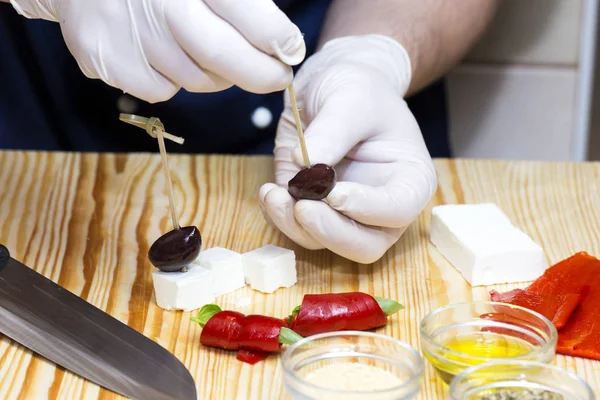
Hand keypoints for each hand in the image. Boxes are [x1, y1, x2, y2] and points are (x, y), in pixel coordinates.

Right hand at [10, 0, 304, 101]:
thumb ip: (242, 4)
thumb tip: (284, 43)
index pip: (244, 10)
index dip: (275, 37)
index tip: (291, 50)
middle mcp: (156, 4)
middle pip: (221, 55)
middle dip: (260, 73)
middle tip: (278, 76)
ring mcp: (126, 35)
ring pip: (196, 79)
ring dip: (217, 74)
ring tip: (208, 51)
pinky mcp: (106, 62)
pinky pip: (163, 90)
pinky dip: (176, 80)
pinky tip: (166, 54)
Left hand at [259, 35, 437, 263]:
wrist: (332, 85)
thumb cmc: (357, 87)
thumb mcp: (350, 96)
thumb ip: (333, 131)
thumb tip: (305, 165)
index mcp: (408, 179)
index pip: (397, 209)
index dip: (367, 208)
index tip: (335, 193)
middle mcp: (380, 206)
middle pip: (365, 244)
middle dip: (330, 232)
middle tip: (302, 208)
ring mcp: (345, 213)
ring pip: (326, 242)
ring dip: (296, 225)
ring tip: (274, 194)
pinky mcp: (313, 209)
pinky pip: (297, 228)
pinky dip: (280, 217)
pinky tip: (269, 192)